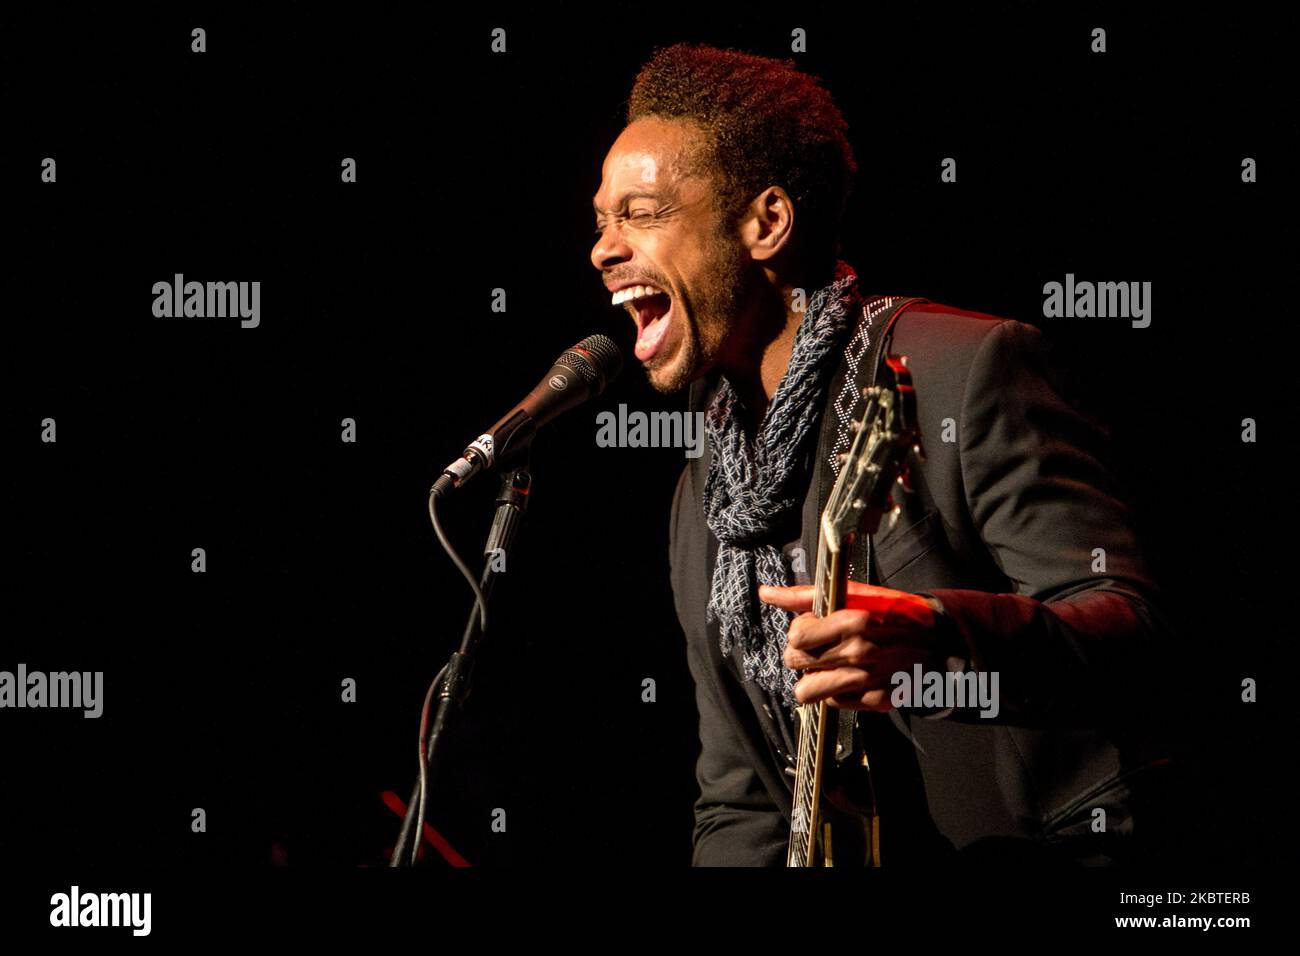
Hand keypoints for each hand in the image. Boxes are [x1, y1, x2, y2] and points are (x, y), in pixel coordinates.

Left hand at [758, 581, 942, 710]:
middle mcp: (859, 652)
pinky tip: (850, 677)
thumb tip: (766, 593)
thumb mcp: (855, 594)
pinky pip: (834, 703)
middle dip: (801, 654)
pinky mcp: (876, 700)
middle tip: (819, 647)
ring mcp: (868, 679)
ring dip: (812, 679)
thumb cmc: (893, 612)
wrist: (939, 639)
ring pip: (806, 692)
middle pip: (795, 663)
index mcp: (853, 620)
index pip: (796, 637)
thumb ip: (806, 596)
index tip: (812, 628)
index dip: (800, 632)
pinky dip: (837, 692)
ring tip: (828, 666)